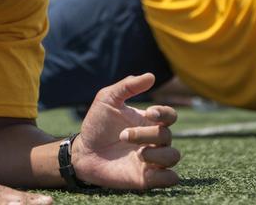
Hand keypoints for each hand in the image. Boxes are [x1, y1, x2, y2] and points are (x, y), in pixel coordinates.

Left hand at [74, 73, 180, 189]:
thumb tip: (151, 76)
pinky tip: (147, 167)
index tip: (150, 112)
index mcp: (148, 121)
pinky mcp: (146, 178)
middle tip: (123, 135)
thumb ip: (127, 86)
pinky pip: (170, 179)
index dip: (165, 113)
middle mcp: (153, 140)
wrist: (82, 152)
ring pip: (173, 156)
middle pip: (167, 135)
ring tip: (137, 154)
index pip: (170, 115)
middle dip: (145, 134)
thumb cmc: (96, 124)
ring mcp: (151, 159)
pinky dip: (166, 176)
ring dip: (157, 154)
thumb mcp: (107, 99)